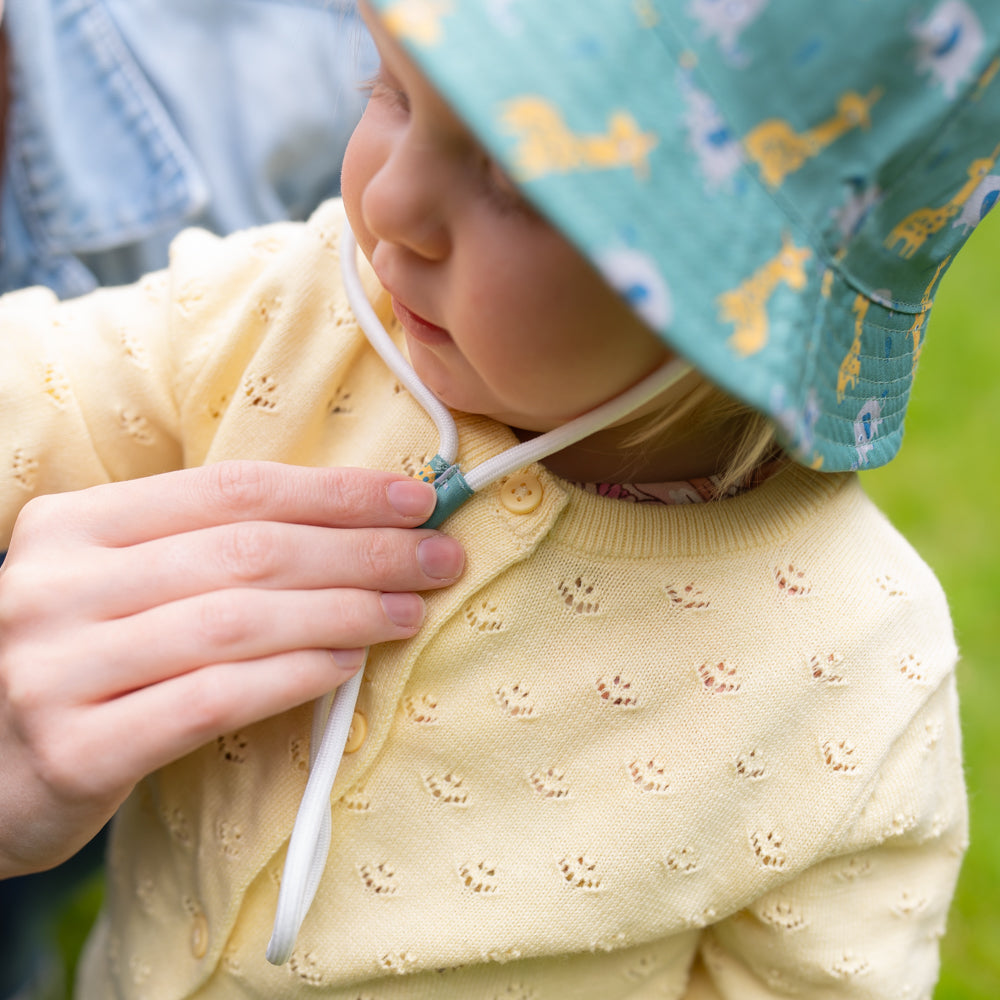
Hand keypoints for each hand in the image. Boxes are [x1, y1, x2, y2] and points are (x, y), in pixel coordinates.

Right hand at [0, 461, 462, 876]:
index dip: (333, 492)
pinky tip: (349, 665)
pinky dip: (295, 677)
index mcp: (72, 524)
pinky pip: (213, 699)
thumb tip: (349, 528)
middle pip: (246, 552)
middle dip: (360, 551)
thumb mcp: (119, 584)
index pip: (231, 490)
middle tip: (437, 558)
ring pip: (237, 621)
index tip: (412, 499)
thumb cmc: (80, 662)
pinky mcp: (76, 751)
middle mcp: (56, 585)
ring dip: (344, 611)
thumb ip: (205, 552)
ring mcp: (57, 668)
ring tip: (408, 610)